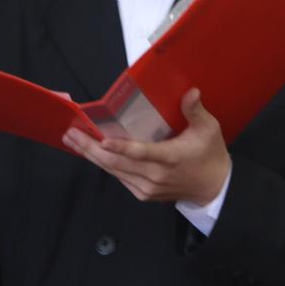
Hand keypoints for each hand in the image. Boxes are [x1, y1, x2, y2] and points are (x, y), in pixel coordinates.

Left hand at [62, 89, 230, 204]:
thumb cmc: (209, 155)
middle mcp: (154, 176)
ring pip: (113, 171)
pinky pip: (119, 177)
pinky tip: (91, 152)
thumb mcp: (208, 129)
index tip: (102, 140)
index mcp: (170, 158)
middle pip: (117, 163)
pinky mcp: (143, 193)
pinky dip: (104, 164)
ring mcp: (146, 187)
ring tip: (73, 140)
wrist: (213, 188)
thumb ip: (195, 111)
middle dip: (91, 148)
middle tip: (71, 134)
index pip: (142, 153)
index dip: (121, 148)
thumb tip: (191, 92)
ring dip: (91, 155)